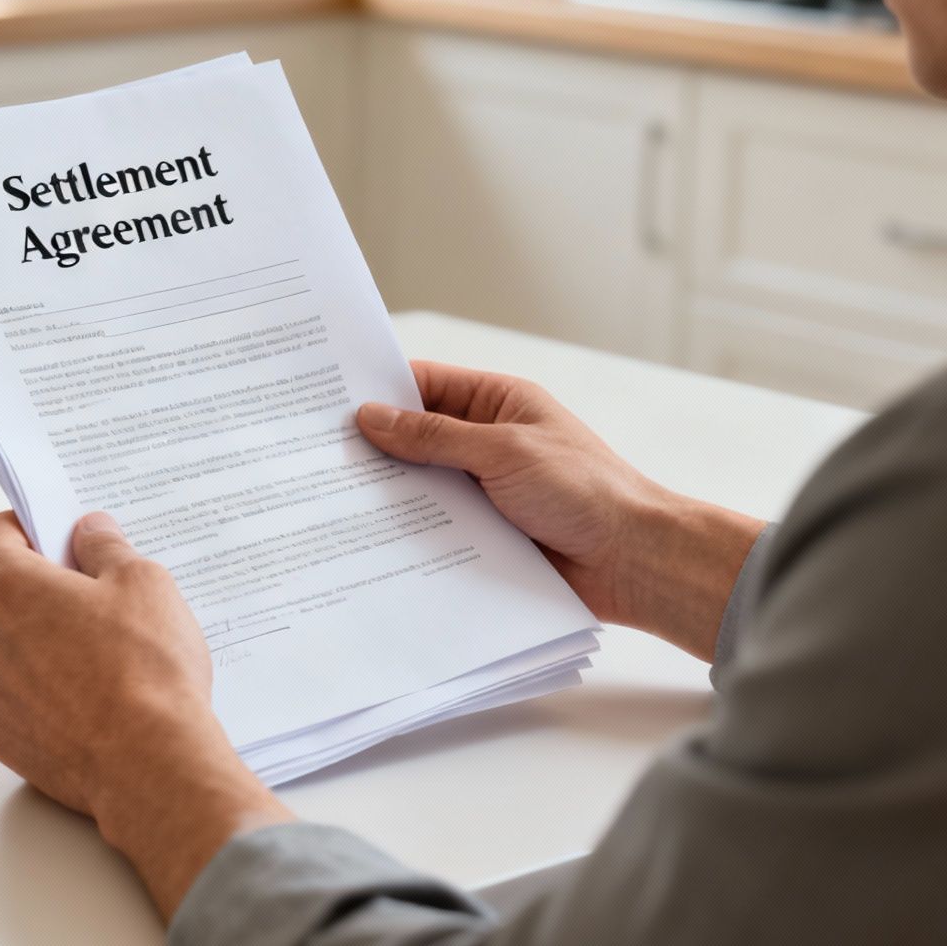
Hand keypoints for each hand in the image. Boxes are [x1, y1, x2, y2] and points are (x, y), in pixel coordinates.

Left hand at [0, 510, 291, 915]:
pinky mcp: (0, 738)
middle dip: (40, 590)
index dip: (30, 528)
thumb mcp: (141, 580)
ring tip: (102, 658)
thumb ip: (104, 546)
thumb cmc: (144, 668)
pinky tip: (93, 700)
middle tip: (97, 599)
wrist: (149, 764)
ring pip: (7, 649)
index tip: (62, 537)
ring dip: (41, 644)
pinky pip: (18, 698)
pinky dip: (45, 693)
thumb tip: (88, 532)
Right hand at [357, 360, 764, 660]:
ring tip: (327, 500)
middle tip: (312, 455)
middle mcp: (487, 443)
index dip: (377, 389)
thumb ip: (434, 436)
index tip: (325, 399)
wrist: (635, 561)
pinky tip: (367, 543)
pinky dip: (408, 534)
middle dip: (372, 447)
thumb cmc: (585, 490)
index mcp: (498, 403)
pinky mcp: (484, 536)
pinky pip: (435, 530)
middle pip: (415, 438)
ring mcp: (484, 491)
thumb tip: (371, 417)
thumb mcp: (504, 450)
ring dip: (388, 495)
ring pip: (420, 487)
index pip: (424, 384)